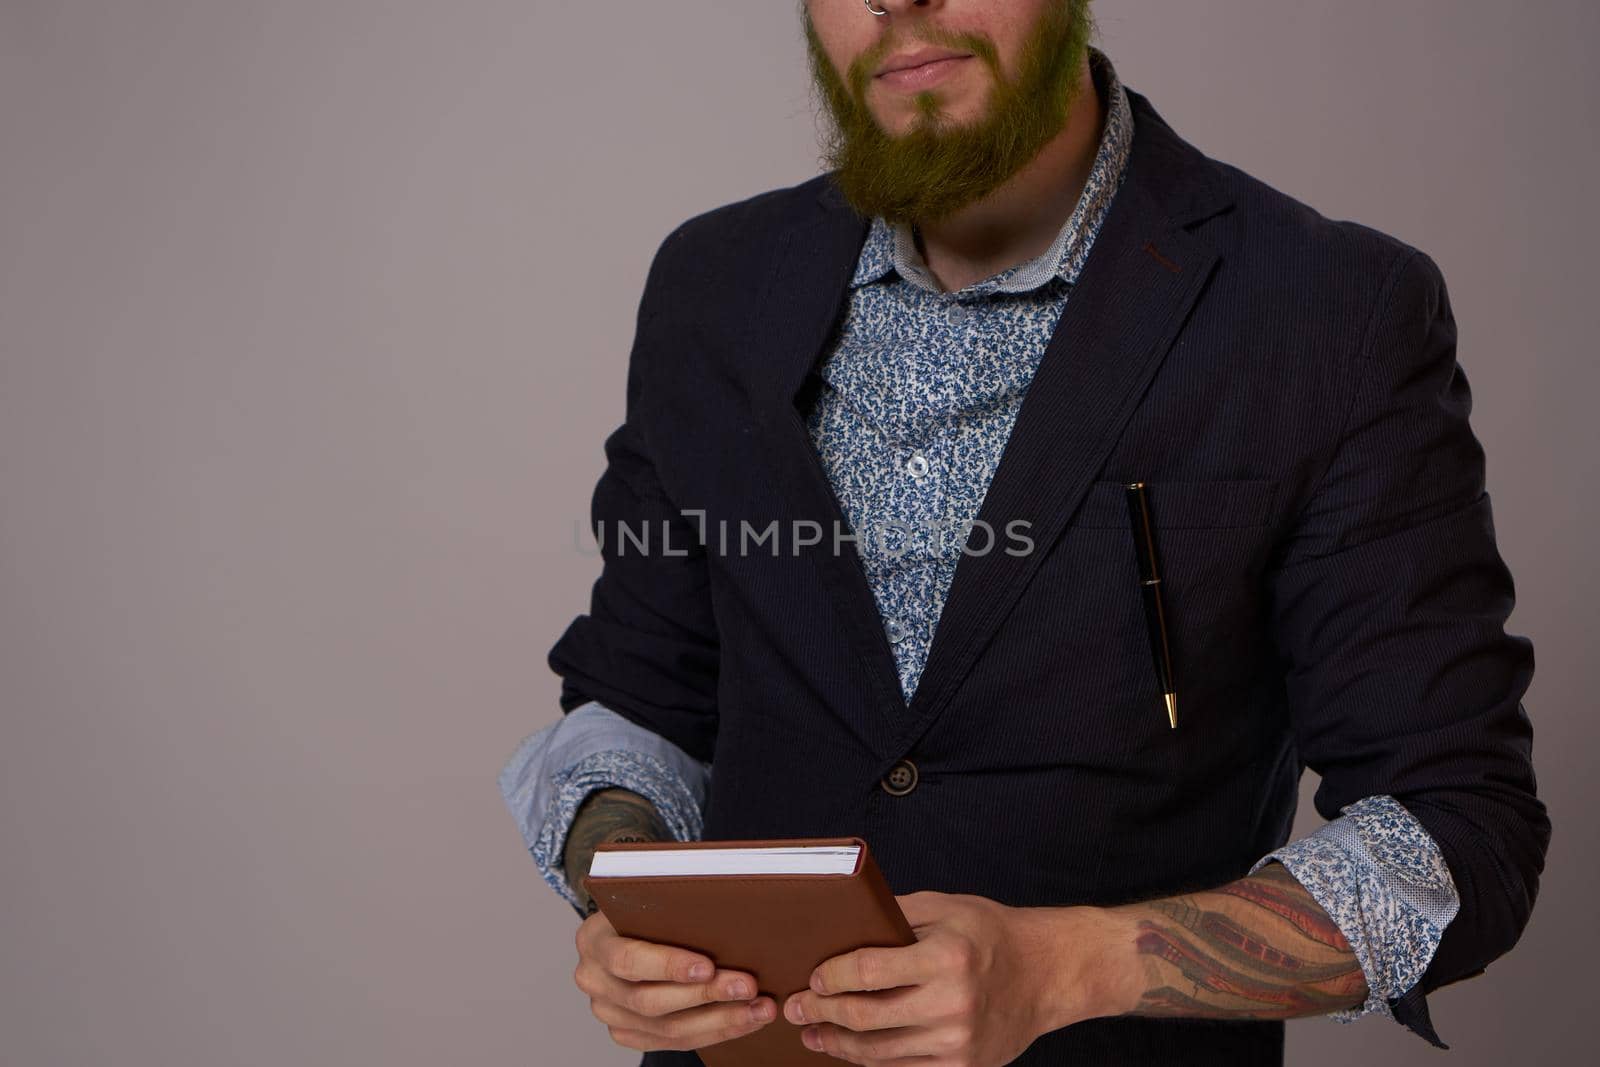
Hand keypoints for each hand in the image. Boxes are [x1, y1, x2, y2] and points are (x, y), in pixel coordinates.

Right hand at [572, 906, 777, 1051]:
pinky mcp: (628, 1032)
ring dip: (720, 1020)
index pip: (628, 959)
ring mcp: (609, 1012)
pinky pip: (674, 1042)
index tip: (708, 966)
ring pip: (667, 1029)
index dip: (668, 965)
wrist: (629, 928)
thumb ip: (672, 905)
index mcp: (593, 941)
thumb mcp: (649, 894)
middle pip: (650, 1000)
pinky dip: (714, 1032)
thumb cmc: (647, 905)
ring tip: (759, 1009)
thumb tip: (729, 908)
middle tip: (748, 987)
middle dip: (706, 995)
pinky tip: (744, 1020)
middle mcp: (594, 981)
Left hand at [780, 890, 1114, 1065]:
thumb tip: (841, 926)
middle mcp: (953, 1003)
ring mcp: (959, 1041)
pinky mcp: (964, 1066)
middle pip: (868, 1017)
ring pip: (880, 1052)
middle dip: (823, 1013)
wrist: (1048, 973)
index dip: (832, 977)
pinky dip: (872, 1061)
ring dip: (839, 1044)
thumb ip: (894, 916)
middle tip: (795, 1010)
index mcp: (946, 956)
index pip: (869, 971)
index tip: (811, 978)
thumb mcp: (946, 908)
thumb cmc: (992, 934)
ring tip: (814, 1034)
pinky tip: (852, 1049)